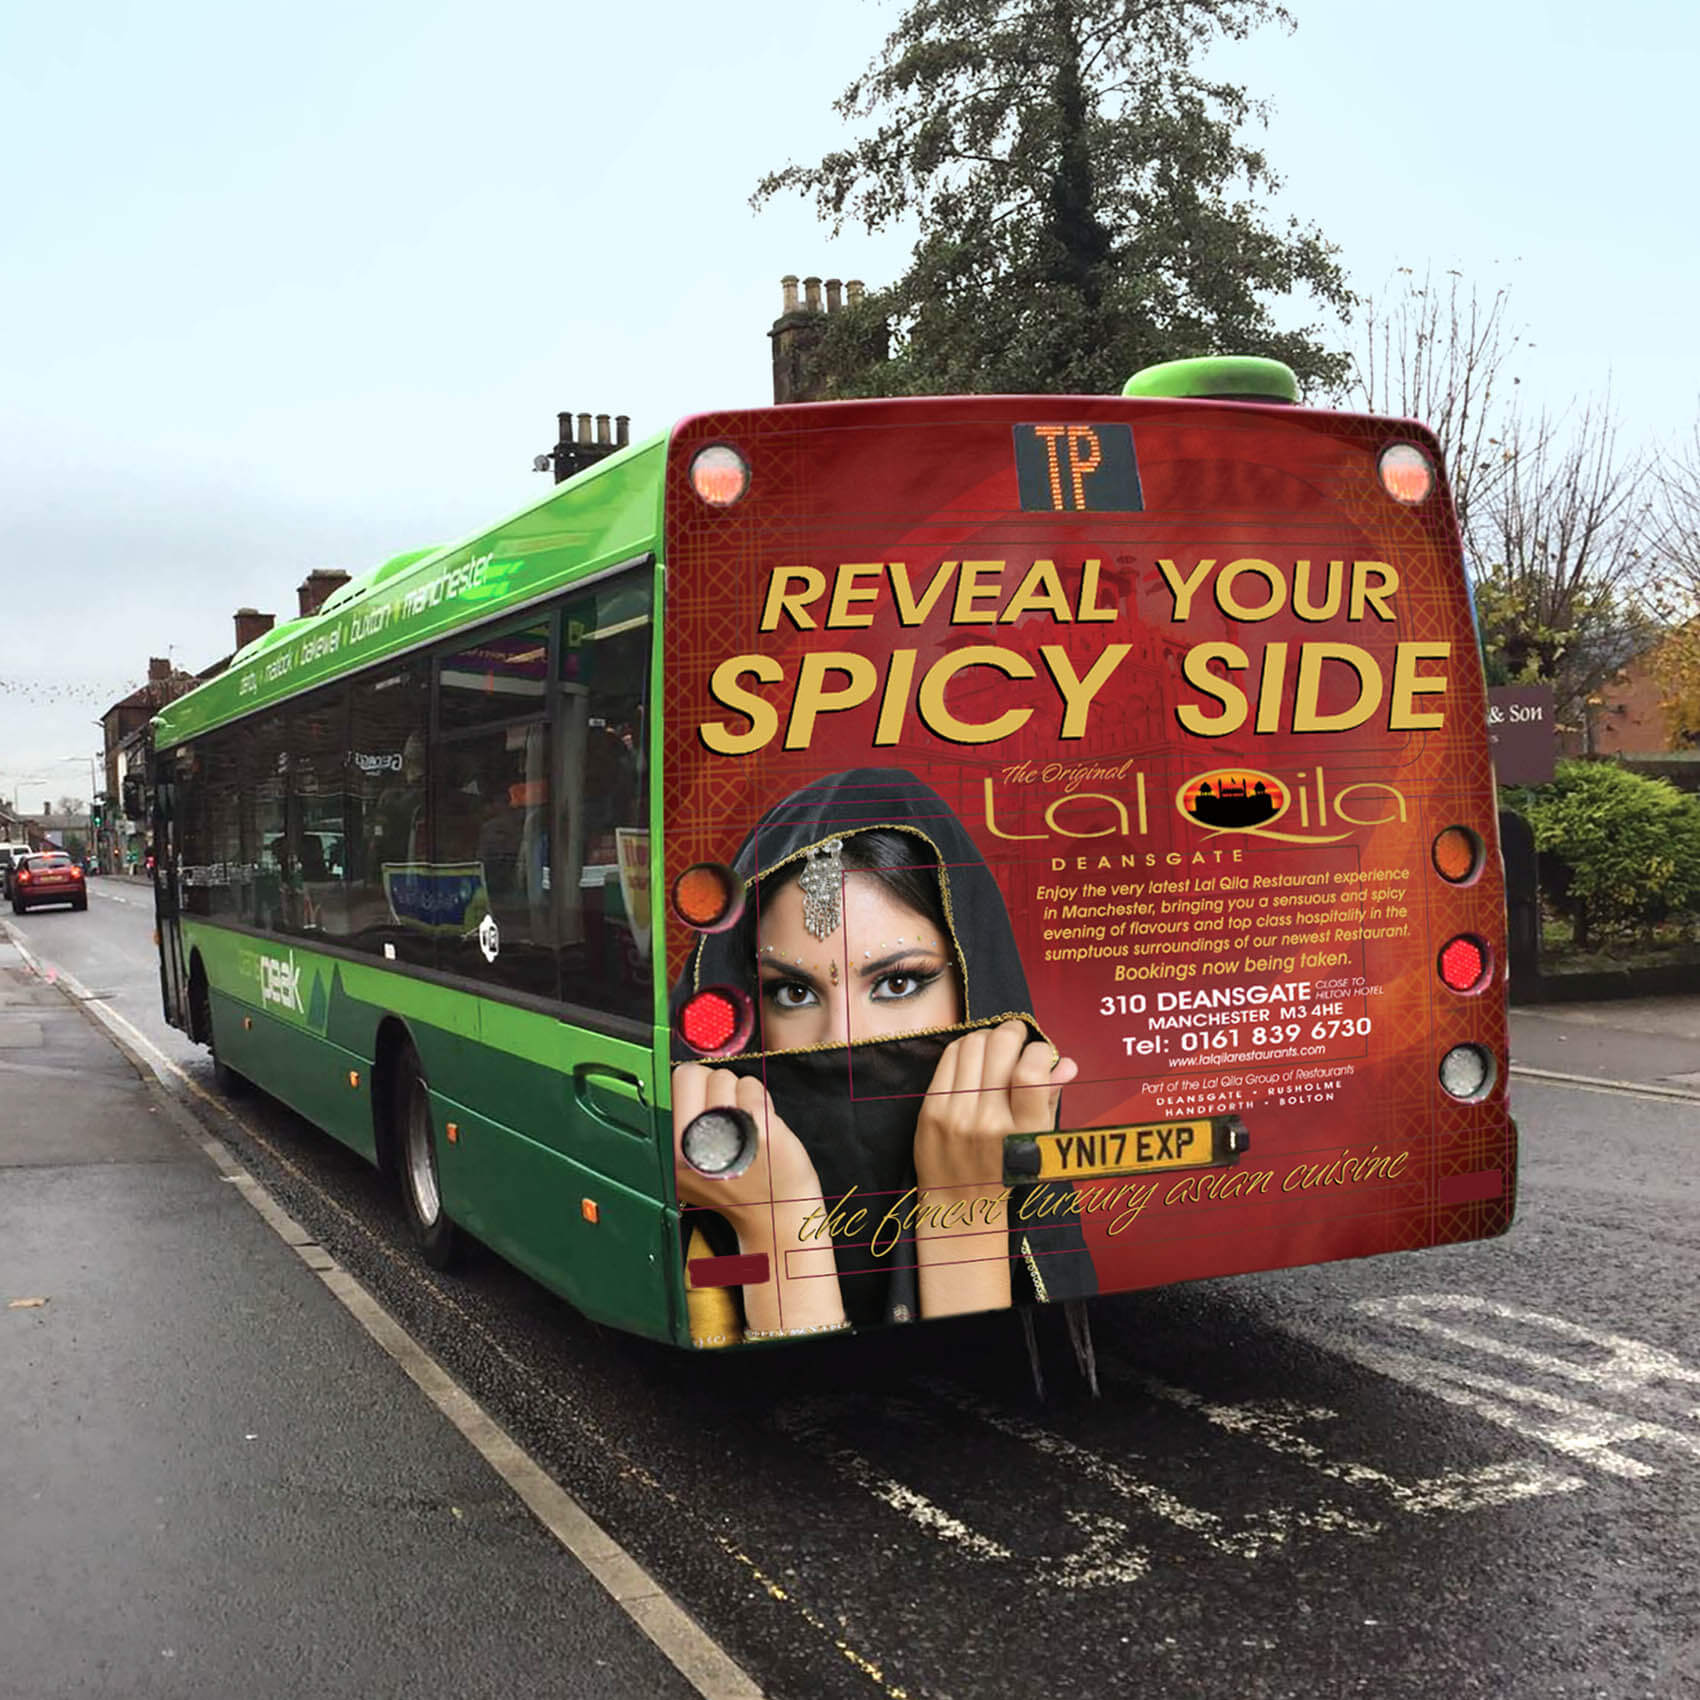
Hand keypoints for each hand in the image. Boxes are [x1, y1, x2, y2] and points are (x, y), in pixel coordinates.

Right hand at [671, 1062, 845, 1335]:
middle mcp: (690, 1143)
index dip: (694, 1088)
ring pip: (727, 1077)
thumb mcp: (687, 1162)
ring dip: (739, 1095)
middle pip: (696, 1073)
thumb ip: (678, 1120)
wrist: (776, 1213)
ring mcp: (723, 1135)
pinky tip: (760, 1129)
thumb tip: (683, 1075)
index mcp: (668, 1149)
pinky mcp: (758, 1130)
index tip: (704, 1108)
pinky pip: (753, 1087)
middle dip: (713, 1087)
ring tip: (743, 1128)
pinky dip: (760, 1100)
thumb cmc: (734, 1182)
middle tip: (725, 1118)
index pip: (675, 1081)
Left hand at [913, 1019, 1078, 1194]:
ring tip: (995, 1048)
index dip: (1040, 1050)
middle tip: (1017, 1037)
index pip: (1030, 1071)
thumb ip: (1051, 1097)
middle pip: (1000, 1046)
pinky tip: (974, 1058)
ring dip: (989, 1037)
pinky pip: (949, 1057)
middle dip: (1014, 1032)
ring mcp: (955, 1114)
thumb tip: (1066, 1063)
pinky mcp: (931, 1110)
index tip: (1040, 1054)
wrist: (960, 1205)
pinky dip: (965, 1048)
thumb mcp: (1038, 1140)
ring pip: (973, 1044)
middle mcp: (988, 1122)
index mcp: (1022, 1132)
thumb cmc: (1006, 1169)